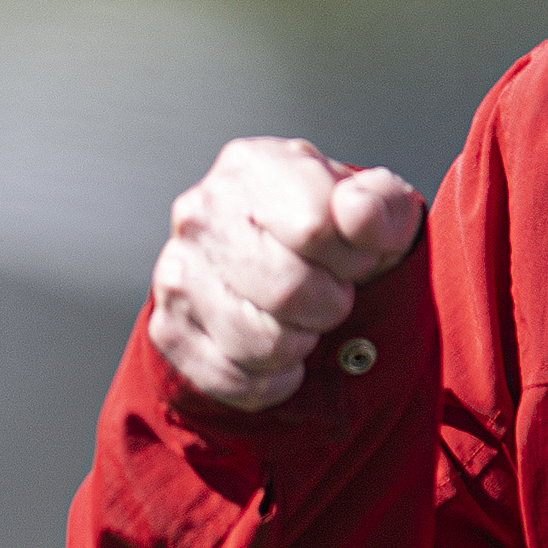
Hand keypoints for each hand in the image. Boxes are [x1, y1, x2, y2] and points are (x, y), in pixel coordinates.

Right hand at [148, 137, 423, 411]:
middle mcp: (201, 214)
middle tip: (328, 294)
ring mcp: (177, 273)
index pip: (315, 228)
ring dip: (300, 343)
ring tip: (298, 320)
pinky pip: (235, 379)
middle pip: (288, 291)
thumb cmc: (336, 236)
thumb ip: (380, 205)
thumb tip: (356, 211)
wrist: (284, 270)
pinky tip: (277, 354)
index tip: (352, 258)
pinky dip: (272, 380)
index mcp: (252, 166)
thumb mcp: (380, 211)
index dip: (352, 257)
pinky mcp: (168, 329)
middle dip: (328, 305)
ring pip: (261, 343)